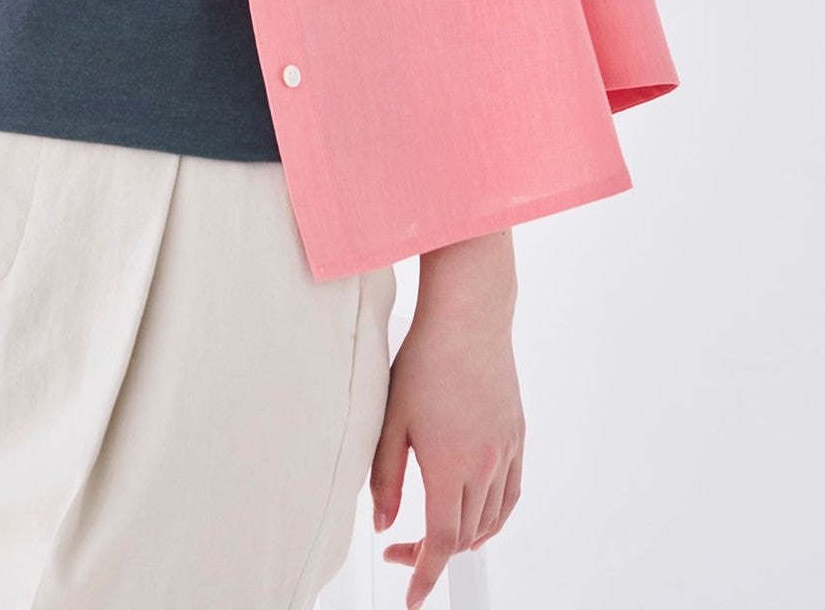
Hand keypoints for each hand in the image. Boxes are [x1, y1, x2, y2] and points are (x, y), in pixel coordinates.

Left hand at [368, 281, 524, 608]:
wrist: (469, 318)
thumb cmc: (424, 360)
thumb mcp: (391, 418)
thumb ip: (384, 477)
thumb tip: (381, 523)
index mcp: (450, 466)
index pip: (440, 542)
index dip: (424, 574)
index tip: (412, 598)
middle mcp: (485, 467)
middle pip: (464, 536)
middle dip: (433, 554)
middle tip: (400, 549)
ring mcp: (506, 453)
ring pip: (491, 521)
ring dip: (464, 539)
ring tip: (434, 537)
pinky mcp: (517, 437)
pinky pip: (510, 496)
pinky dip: (493, 517)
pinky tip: (475, 513)